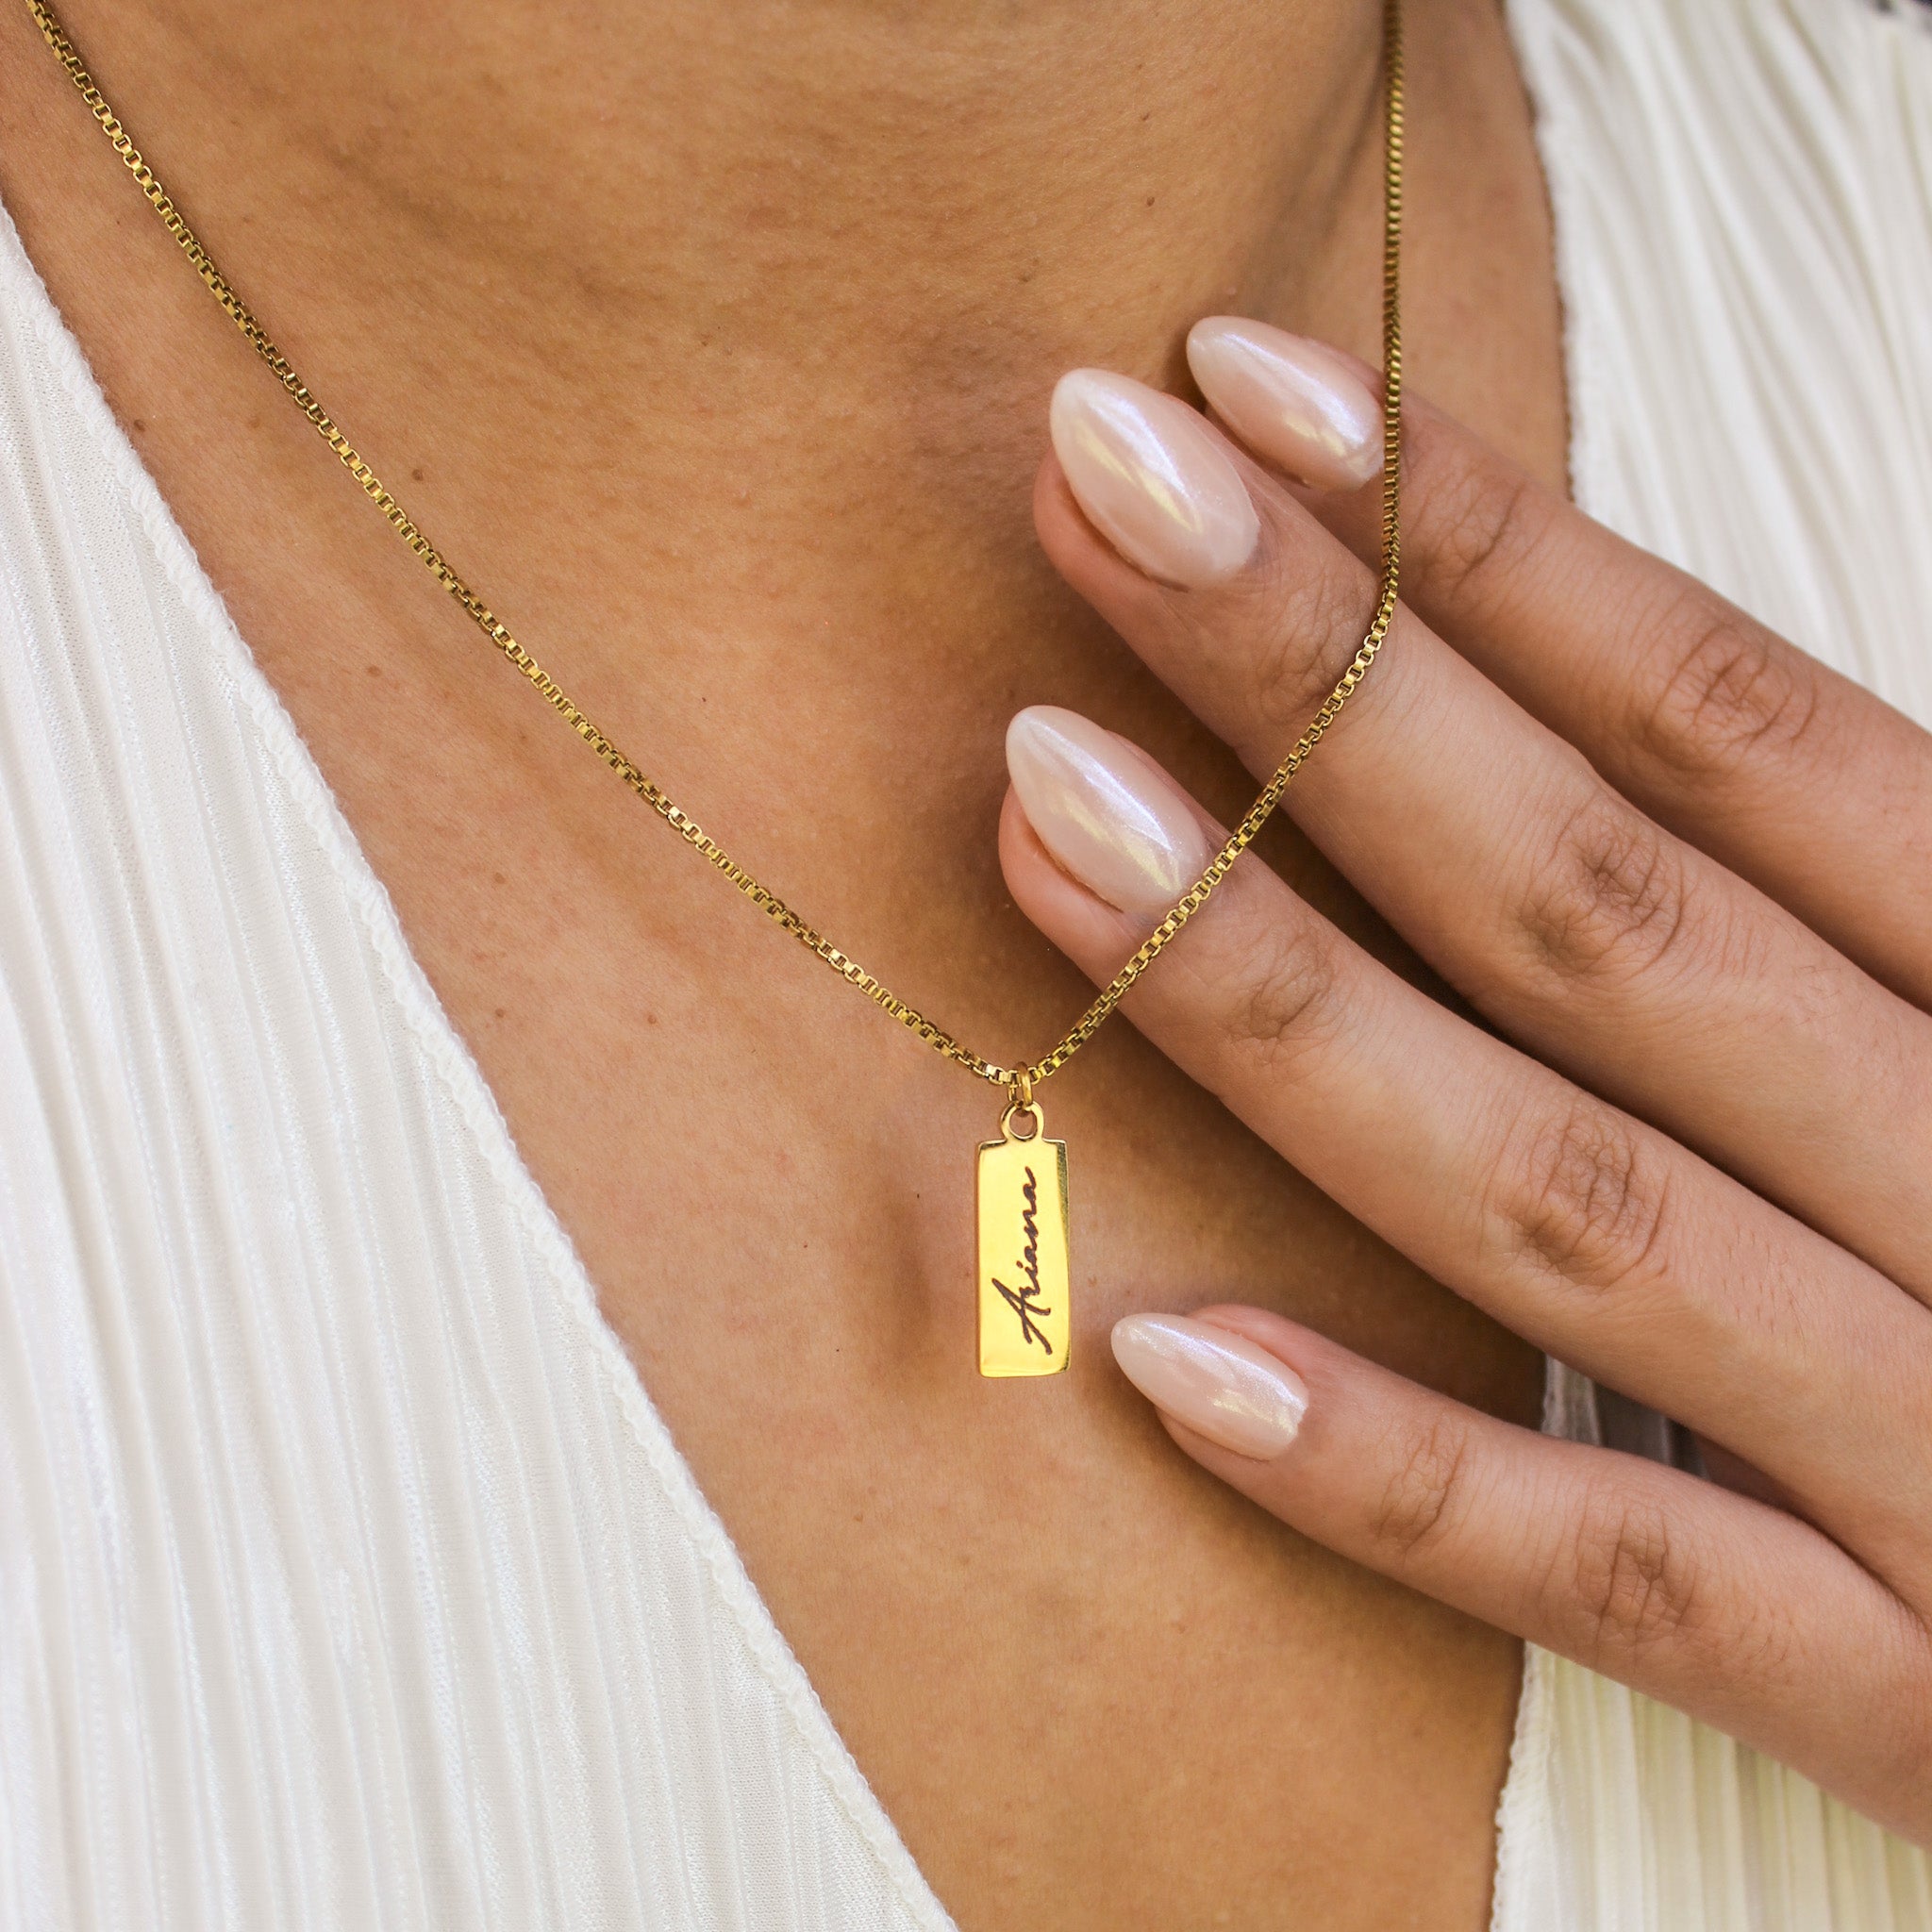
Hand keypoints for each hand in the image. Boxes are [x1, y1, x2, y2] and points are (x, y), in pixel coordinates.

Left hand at [999, 323, 1931, 1841]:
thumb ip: (1813, 922)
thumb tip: (1524, 712)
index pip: (1730, 727)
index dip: (1486, 546)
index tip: (1245, 395)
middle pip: (1610, 904)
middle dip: (1336, 689)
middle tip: (1100, 486)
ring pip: (1570, 1205)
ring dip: (1289, 1008)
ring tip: (1042, 813)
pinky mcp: (1924, 1702)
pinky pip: (1622, 1582)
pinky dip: (1398, 1473)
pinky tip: (1164, 1352)